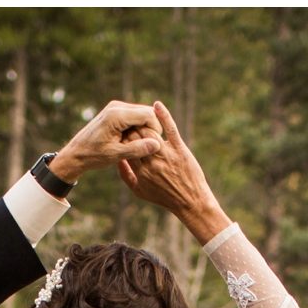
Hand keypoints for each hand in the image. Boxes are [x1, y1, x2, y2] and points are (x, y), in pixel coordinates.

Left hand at [46, 100, 163, 182]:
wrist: (75, 153)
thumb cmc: (93, 156)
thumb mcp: (115, 155)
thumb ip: (136, 149)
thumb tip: (156, 145)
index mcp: (116, 115)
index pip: (148, 115)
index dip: (155, 129)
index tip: (154, 145)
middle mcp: (117, 106)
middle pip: (147, 112)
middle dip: (150, 129)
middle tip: (147, 147)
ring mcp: (116, 107)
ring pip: (142, 114)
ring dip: (144, 129)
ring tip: (138, 146)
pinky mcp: (115, 111)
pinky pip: (134, 116)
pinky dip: (137, 128)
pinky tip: (132, 142)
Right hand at [117, 102, 230, 242]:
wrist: (190, 202)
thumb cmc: (164, 198)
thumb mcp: (140, 191)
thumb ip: (126, 176)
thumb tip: (118, 160)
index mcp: (141, 172)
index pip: (127, 149)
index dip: (122, 138)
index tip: (120, 132)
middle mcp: (152, 162)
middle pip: (136, 138)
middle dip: (130, 127)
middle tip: (128, 120)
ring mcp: (167, 155)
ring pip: (150, 132)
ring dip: (144, 121)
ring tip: (140, 115)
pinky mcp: (180, 150)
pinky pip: (171, 129)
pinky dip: (164, 116)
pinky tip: (157, 105)